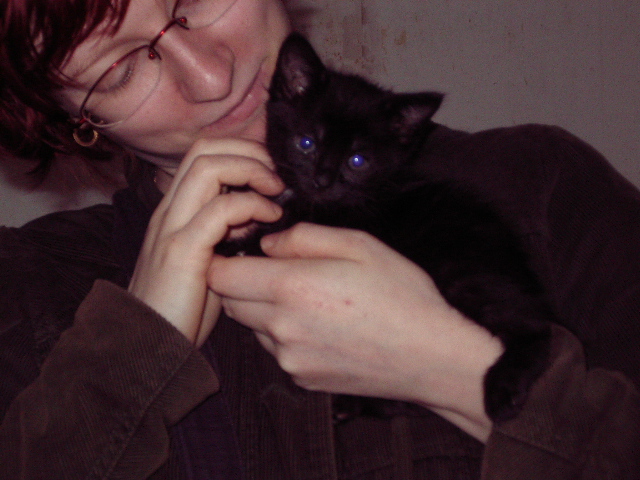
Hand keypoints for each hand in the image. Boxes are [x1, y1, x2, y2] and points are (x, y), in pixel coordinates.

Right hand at [128, 139, 283, 346]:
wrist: (148, 347)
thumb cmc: (183, 308)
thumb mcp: (207, 261)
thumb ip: (224, 232)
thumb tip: (258, 212)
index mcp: (175, 211)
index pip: (202, 154)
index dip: (239, 152)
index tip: (269, 175)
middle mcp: (169, 211)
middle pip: (204, 149)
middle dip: (248, 151)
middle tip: (275, 178)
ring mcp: (172, 228)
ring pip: (208, 167)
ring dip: (251, 170)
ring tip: (275, 192)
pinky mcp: (182, 251)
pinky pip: (219, 209)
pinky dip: (251, 205)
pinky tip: (269, 219)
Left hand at [208, 223, 502, 440]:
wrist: (432, 356)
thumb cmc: (402, 295)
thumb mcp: (360, 245)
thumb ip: (304, 237)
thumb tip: (269, 244)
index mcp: (293, 288)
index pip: (220, 275)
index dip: (222, 258)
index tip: (240, 250)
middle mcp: (282, 328)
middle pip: (229, 301)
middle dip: (242, 282)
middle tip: (278, 269)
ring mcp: (290, 358)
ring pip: (252, 325)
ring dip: (264, 309)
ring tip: (309, 299)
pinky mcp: (302, 378)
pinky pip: (276, 349)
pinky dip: (284, 334)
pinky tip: (322, 325)